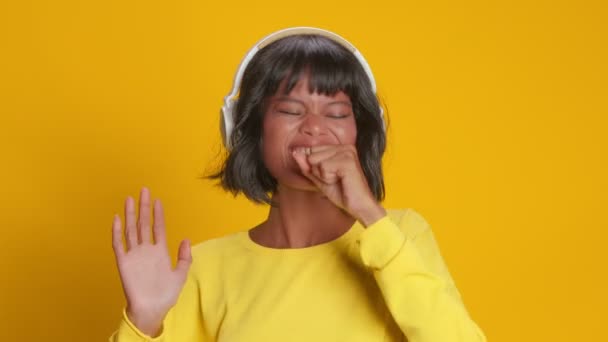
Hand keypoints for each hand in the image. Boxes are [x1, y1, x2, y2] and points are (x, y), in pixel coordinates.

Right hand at [111, 187, 191, 336]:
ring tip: (129, 199)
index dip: (158, 214)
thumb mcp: (180, 275)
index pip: (158, 228)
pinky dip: (116, 232)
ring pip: (131, 230)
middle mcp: (146, 250)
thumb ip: (184, 257)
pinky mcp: (123, 263)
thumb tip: (185, 239)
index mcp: (159, 252)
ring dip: (130, 215)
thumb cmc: (165, 295)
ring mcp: (134, 255)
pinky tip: (117, 219)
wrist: (151, 310)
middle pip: (143, 224)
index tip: (157, 200)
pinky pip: (118, 245)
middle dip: (144, 207)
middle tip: (144, 190)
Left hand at [292, 145, 386, 225]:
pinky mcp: (347, 161)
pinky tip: (341, 181)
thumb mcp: (319, 178)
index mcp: (340, 148)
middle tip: (334, 180)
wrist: (358, 206)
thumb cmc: (342, 193)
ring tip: (338, 180)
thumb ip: (306, 165)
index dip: (315, 168)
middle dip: (318, 172)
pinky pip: (323, 167)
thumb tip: (294, 152)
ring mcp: (347, 152)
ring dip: (323, 176)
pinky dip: (328, 178)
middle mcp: (345, 147)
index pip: (312, 151)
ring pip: (316, 161)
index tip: (330, 177)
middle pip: (312, 155)